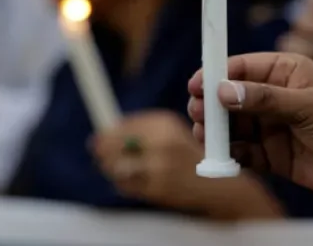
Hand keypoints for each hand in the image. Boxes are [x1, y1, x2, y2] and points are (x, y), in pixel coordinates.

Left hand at [93, 111, 207, 210]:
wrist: (216, 183)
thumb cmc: (188, 155)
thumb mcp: (171, 131)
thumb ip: (141, 128)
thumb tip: (104, 133)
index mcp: (165, 123)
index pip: (124, 125)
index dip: (108, 132)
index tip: (98, 136)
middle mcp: (162, 142)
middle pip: (116, 144)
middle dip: (103, 149)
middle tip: (96, 151)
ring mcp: (159, 166)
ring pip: (117, 166)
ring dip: (109, 166)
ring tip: (111, 166)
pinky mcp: (157, 188)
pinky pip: (126, 185)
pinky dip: (122, 183)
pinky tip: (128, 180)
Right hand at [188, 53, 312, 199]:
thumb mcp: (309, 104)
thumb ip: (265, 99)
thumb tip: (224, 91)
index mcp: (285, 72)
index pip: (242, 67)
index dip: (216, 74)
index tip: (196, 85)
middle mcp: (274, 97)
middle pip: (230, 97)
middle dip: (211, 105)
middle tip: (197, 113)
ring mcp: (272, 127)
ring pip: (233, 126)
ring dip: (216, 131)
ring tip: (205, 135)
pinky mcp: (273, 156)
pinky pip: (243, 153)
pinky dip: (230, 155)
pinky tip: (224, 156)